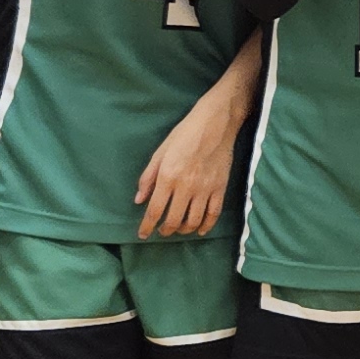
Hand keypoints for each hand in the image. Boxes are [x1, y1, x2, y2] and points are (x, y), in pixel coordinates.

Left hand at [131, 96, 241, 239]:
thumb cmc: (184, 134)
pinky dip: (206, 226)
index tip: (142, 235)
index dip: (147, 226)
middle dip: (165, 230)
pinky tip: (200, 230)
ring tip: (178, 229)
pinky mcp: (220, 188)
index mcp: (168, 177)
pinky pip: (213, 214)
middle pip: (174, 220)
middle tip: (161, 232)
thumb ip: (148, 177)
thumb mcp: (160, 152)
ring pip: (193, 221)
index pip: (155, 210)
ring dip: (184, 230)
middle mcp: (186, 187)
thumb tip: (139, 200)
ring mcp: (205, 189)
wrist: (215, 123)